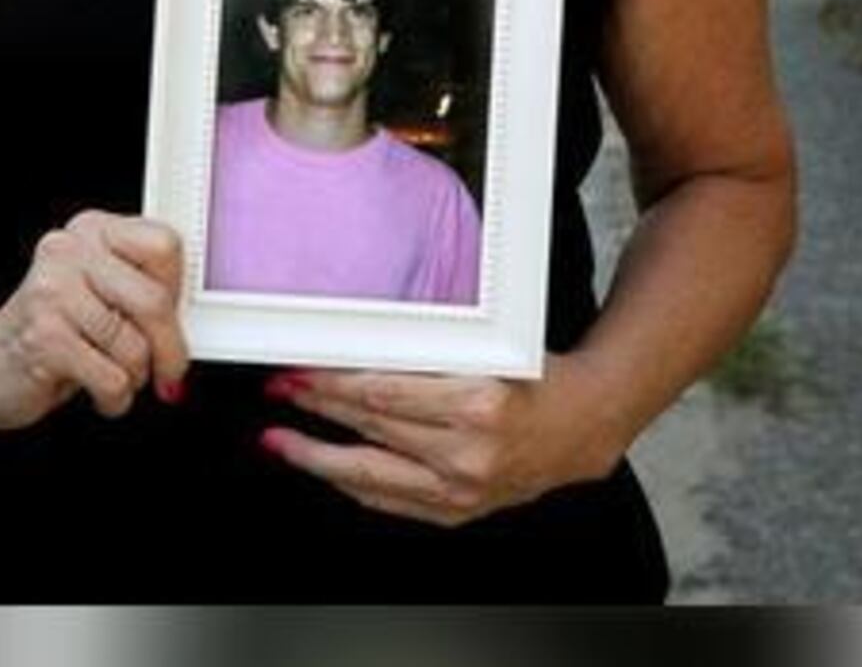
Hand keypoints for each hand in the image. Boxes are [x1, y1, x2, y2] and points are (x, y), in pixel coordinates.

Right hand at [0, 212, 192, 429]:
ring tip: (112, 376)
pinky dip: (113, 398)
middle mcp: (67, 250)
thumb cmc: (52, 332)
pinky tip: (95, 392)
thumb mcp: (99, 297)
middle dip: (169, 349)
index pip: (164, 245)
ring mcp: (51, 292)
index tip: (174, 320)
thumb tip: (196, 322)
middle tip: (168, 371)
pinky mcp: (43, 336)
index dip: (178, 291)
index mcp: (90, 230)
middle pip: (155, 300)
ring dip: (134, 378)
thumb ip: (142, 293)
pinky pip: (111, 378)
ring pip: (134, 346)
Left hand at [258, 360, 607, 525]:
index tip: (301, 371)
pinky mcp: (458, 513)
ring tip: (283, 441)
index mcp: (476, 405)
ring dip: (318, 457)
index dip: (332, 383)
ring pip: (369, 476)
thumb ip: (427, 355)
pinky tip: (328, 469)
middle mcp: (468, 454)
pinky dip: (352, 485)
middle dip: (315, 410)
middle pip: (369, 429)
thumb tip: (359, 349)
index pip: (382, 394)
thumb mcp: (486, 352)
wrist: (582, 425)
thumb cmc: (536, 381)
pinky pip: (389, 502)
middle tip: (280, 390)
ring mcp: (461, 490)